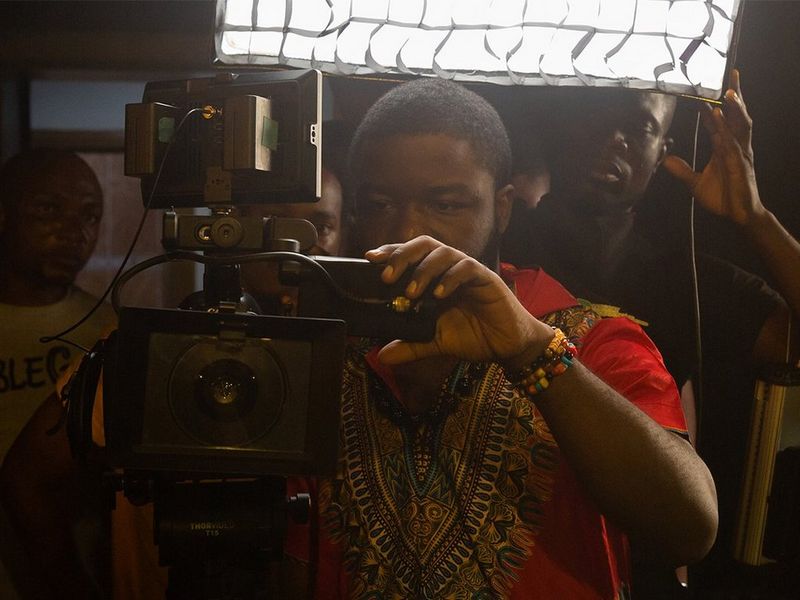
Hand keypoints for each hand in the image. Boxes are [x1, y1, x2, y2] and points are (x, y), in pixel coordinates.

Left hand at [365, 235, 551, 365]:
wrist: (507, 346)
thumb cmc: (474, 336)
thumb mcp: (436, 342)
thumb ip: (411, 345)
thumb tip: (382, 356)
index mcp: (436, 277)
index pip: (411, 255)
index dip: (391, 252)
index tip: (369, 259)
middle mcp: (450, 269)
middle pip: (424, 244)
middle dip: (402, 255)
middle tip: (386, 276)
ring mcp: (469, 271)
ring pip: (444, 252)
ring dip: (424, 269)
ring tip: (411, 292)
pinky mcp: (487, 279)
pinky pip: (467, 268)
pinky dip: (451, 278)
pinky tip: (439, 294)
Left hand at [662, 69, 763, 226]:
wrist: (738, 215)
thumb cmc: (723, 196)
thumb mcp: (695, 183)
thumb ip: (682, 170)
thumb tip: (667, 160)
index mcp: (724, 148)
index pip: (718, 121)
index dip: (712, 105)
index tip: (704, 89)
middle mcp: (735, 146)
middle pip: (736, 116)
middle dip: (734, 96)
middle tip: (732, 74)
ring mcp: (740, 154)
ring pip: (739, 126)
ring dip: (734, 108)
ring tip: (729, 91)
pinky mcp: (740, 166)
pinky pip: (733, 146)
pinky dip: (727, 132)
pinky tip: (721, 121)